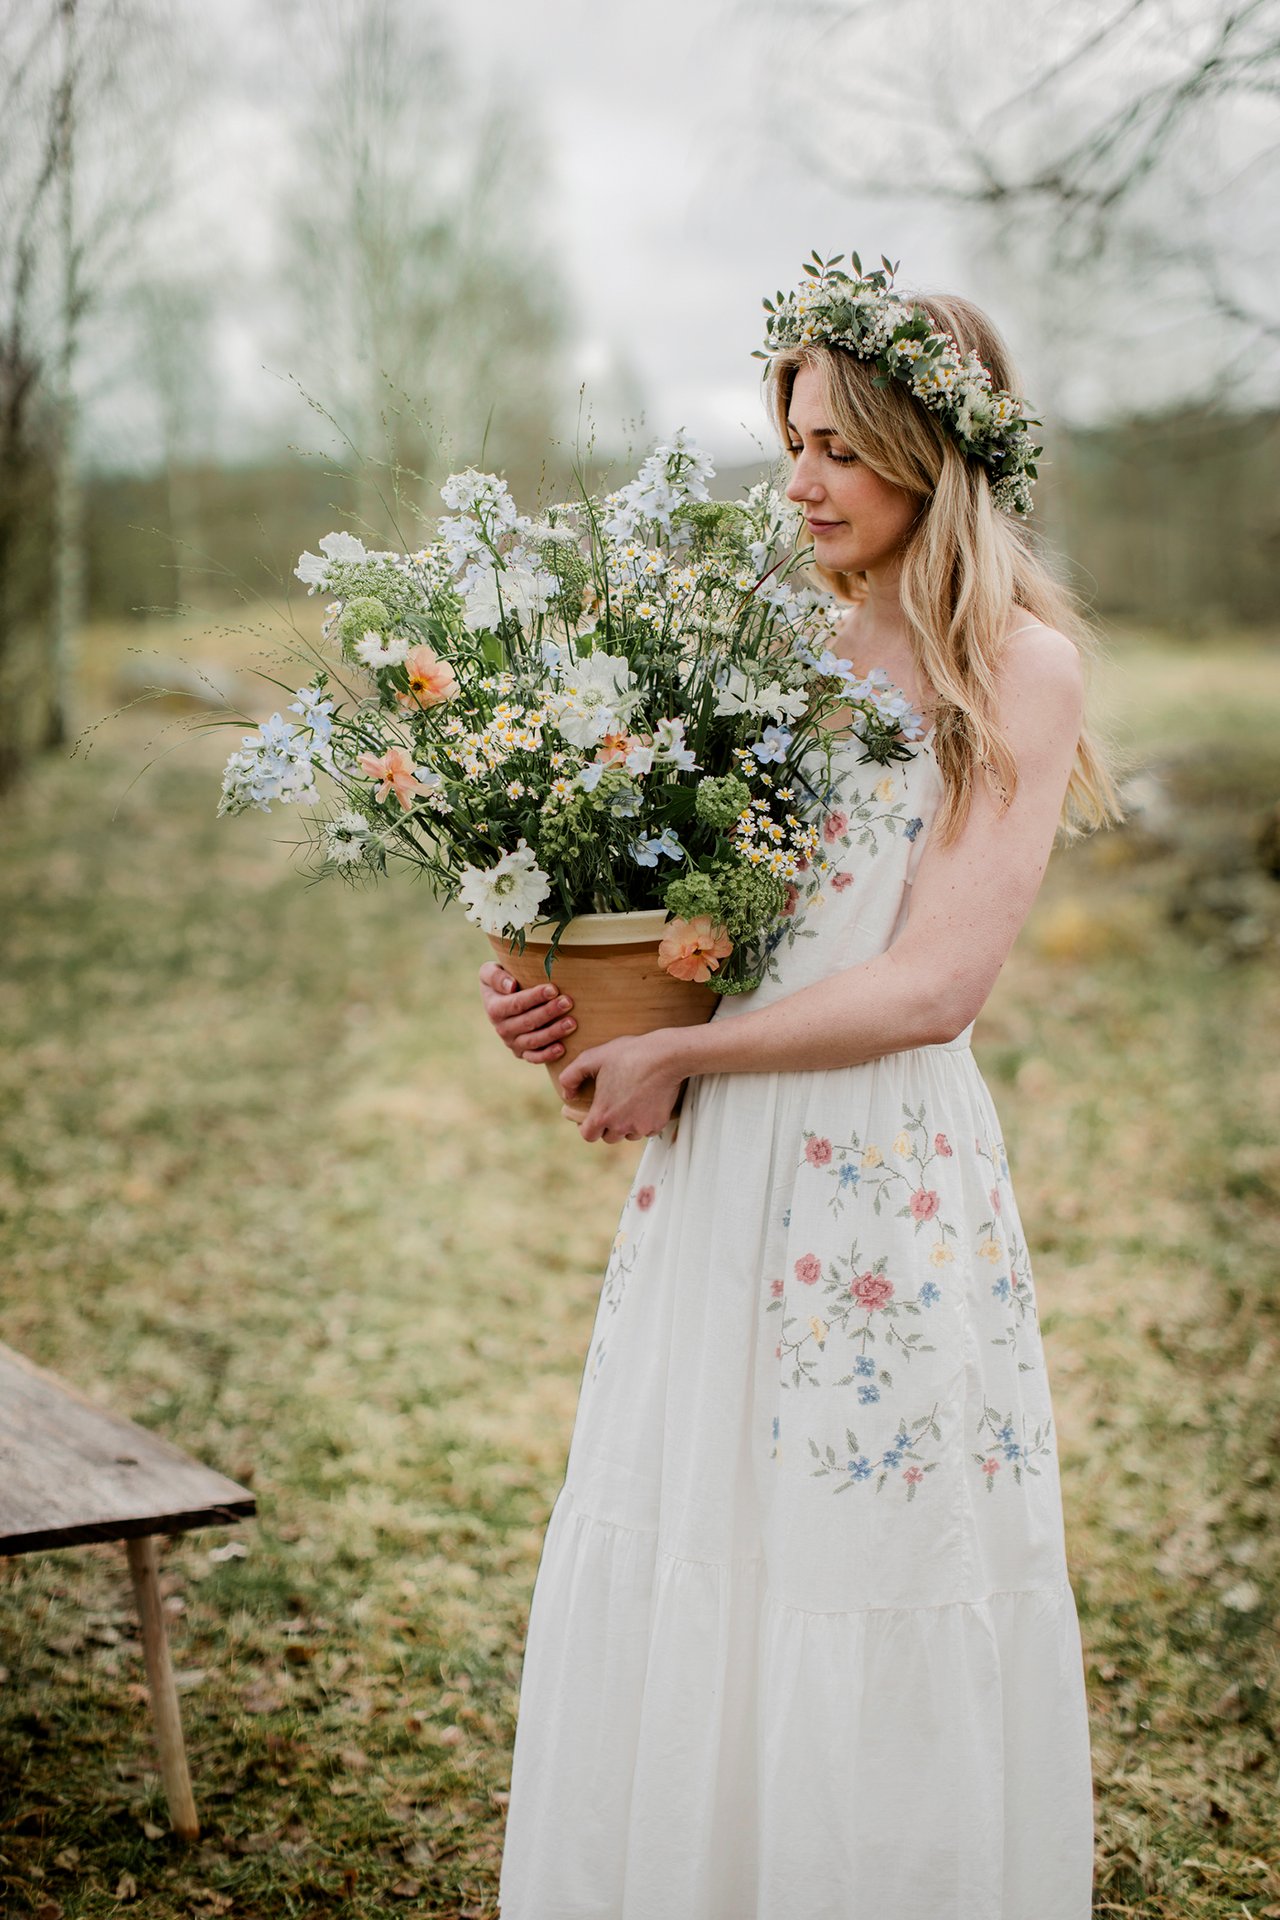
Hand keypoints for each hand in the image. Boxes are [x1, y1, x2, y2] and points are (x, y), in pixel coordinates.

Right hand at [478, 959, 575, 1063]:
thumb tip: (510, 986)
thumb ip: (495, 976)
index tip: (553, 989)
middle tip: (568, 1002)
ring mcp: (512, 1043)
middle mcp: (502, 1028)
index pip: (517, 1004)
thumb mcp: (489, 972)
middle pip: (528, 1022)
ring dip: (553, 1032)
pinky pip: (534, 1058)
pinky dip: (547, 1055)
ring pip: (533, 1041)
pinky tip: (562, 1048)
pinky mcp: (522, 1053)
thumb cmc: (502, 980)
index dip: (535, 997)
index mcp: (494, 1009)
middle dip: (549, 1012)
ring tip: (572, 1023)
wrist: (502, 999)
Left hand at [558, 1030, 687, 1144]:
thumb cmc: (629, 1055)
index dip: (587, 1127)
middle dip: (608, 1126)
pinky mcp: (658, 1123)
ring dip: (627, 1125)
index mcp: (603, 1114)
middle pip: (609, 1137)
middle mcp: (621, 1126)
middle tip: (611, 1107)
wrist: (665, 1056)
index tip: (591, 1117)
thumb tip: (568, 1094)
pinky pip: (647, 1130)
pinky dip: (644, 1121)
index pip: (588, 1136)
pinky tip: (645, 1103)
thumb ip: (571, 1076)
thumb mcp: (592, 1057)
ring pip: (629, 1135)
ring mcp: (641, 1126)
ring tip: (629, 1103)